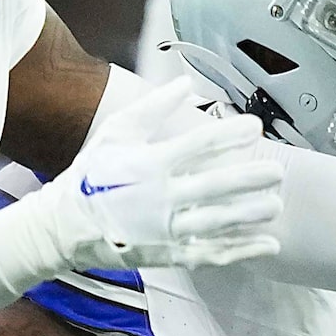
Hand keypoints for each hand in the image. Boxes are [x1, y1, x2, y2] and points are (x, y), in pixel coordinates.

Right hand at [43, 85, 283, 269]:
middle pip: (212, 187)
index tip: (254, 127)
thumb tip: (185, 82)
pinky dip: (241, 251)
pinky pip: (209, 254)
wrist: (60, 228)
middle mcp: (158, 198)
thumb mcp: (115, 134)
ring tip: (276, 206)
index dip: (228, 135)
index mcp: (147, 164)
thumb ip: (152, 108)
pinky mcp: (167, 254)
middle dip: (247, 179)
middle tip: (276, 172)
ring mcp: (163, 230)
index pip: (196, 145)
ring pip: (215, 223)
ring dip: (248, 215)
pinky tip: (268, 244)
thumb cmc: (90, 176)